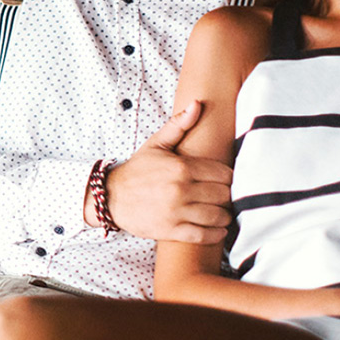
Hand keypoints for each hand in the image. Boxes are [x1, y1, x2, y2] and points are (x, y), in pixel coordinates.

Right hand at [99, 101, 231, 243]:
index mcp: (181, 167)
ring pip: (217, 216)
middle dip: (227, 197)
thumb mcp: (156, 145)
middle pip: (224, 195)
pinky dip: (215, 234)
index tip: (224, 181)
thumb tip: (197, 104)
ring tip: (220, 213)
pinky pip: (204, 235)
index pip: (224, 174)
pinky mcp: (171, 230)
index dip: (228, 178)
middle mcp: (181, 189)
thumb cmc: (137, 171)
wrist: (110, 196)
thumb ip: (179, 125)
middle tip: (223, 198)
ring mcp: (176, 211)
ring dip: (224, 216)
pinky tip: (216, 229)